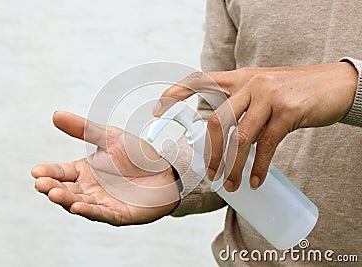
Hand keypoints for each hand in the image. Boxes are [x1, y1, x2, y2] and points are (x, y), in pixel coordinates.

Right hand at [32, 111, 179, 224]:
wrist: (166, 171)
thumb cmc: (137, 155)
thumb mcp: (109, 137)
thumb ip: (83, 129)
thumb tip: (56, 115)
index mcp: (84, 170)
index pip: (61, 172)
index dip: (48, 172)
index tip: (36, 171)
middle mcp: (89, 188)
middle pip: (65, 189)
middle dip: (52, 187)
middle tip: (41, 184)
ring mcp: (101, 202)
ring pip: (78, 202)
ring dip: (65, 199)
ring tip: (54, 194)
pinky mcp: (116, 214)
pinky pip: (99, 213)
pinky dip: (88, 210)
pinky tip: (77, 206)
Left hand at [153, 62, 356, 190]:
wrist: (335, 84)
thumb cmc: (295, 91)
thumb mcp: (263, 88)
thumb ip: (243, 104)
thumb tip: (223, 133)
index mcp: (240, 78)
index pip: (200, 80)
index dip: (176, 93)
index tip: (158, 109)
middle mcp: (250, 83)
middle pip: (217, 121)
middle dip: (211, 153)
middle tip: (211, 173)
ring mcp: (269, 96)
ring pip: (240, 137)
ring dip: (232, 166)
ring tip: (230, 184)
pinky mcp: (288, 111)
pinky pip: (266, 145)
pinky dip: (258, 167)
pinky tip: (254, 180)